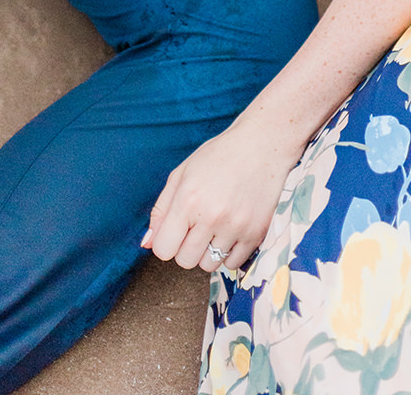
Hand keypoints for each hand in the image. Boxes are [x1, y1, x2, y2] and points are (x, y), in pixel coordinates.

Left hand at [143, 114, 300, 273]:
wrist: (263, 144)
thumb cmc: (219, 156)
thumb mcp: (182, 173)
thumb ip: (161, 210)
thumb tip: (147, 244)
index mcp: (188, 199)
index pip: (163, 250)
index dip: (167, 241)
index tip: (177, 228)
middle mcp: (211, 216)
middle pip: (185, 261)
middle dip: (186, 246)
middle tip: (198, 224)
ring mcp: (236, 226)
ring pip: (209, 265)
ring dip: (209, 251)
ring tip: (216, 225)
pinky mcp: (256, 233)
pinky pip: (233, 265)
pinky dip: (230, 253)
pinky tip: (232, 229)